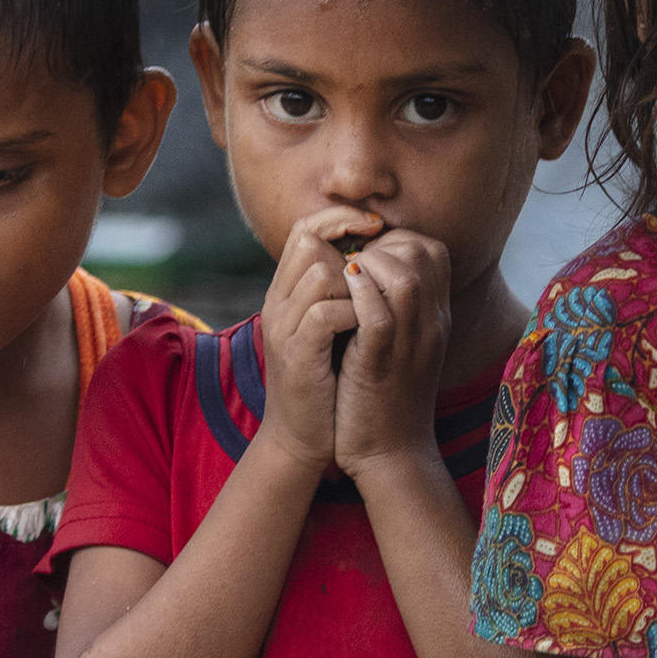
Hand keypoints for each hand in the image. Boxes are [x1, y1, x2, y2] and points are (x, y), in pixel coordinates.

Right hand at [255, 208, 367, 472]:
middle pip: (308, 239)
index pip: (305, 228)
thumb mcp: (330, 329)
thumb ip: (341, 293)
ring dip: (359, 285)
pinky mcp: (297, 354)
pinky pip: (326, 312)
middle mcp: (278, 302)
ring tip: (373, 306)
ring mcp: (284, 327)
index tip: (376, 226)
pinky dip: (356, 315)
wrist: (301, 439)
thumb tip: (376, 255)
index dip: (341, 219)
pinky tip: (369, 329)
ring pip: (322, 273)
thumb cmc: (325, 383)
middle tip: (378, 272)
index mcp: (286, 292)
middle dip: (352, 249)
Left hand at [333, 228, 454, 475]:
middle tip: (352, 262)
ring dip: (368, 265)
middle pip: (422, 252)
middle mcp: (430, 324)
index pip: (431, 250)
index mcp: (436, 317)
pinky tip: (341, 293)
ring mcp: (410, 343)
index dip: (395, 240)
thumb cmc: (387, 399)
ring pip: (403, 276)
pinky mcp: (381, 363)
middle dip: (381, 244)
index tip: (365, 255)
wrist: (392, 456)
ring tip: (346, 276)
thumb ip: (397, 308)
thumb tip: (366, 269)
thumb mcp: (404, 346)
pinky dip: (358, 295)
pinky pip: (377, 313)